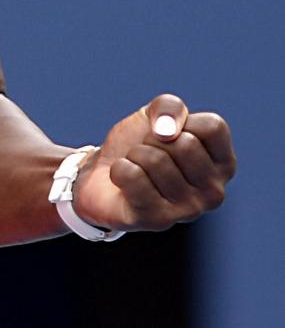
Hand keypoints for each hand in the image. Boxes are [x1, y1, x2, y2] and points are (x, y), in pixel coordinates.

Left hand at [71, 94, 235, 233]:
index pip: (213, 127)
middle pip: (184, 144)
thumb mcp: (156, 114)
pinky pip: (133, 176)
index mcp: (223, 164)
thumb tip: (167, 130)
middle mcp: (214, 191)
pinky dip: (120, 169)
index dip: (181, 120)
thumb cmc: (140, 144)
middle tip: (148, 152)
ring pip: (155, 160)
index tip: (168, 133)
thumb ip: (169, 106)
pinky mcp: (158, 221)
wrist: (103, 175)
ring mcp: (189, 210)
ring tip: (137, 168)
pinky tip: (124, 181)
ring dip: (135, 155)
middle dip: (154, 139)